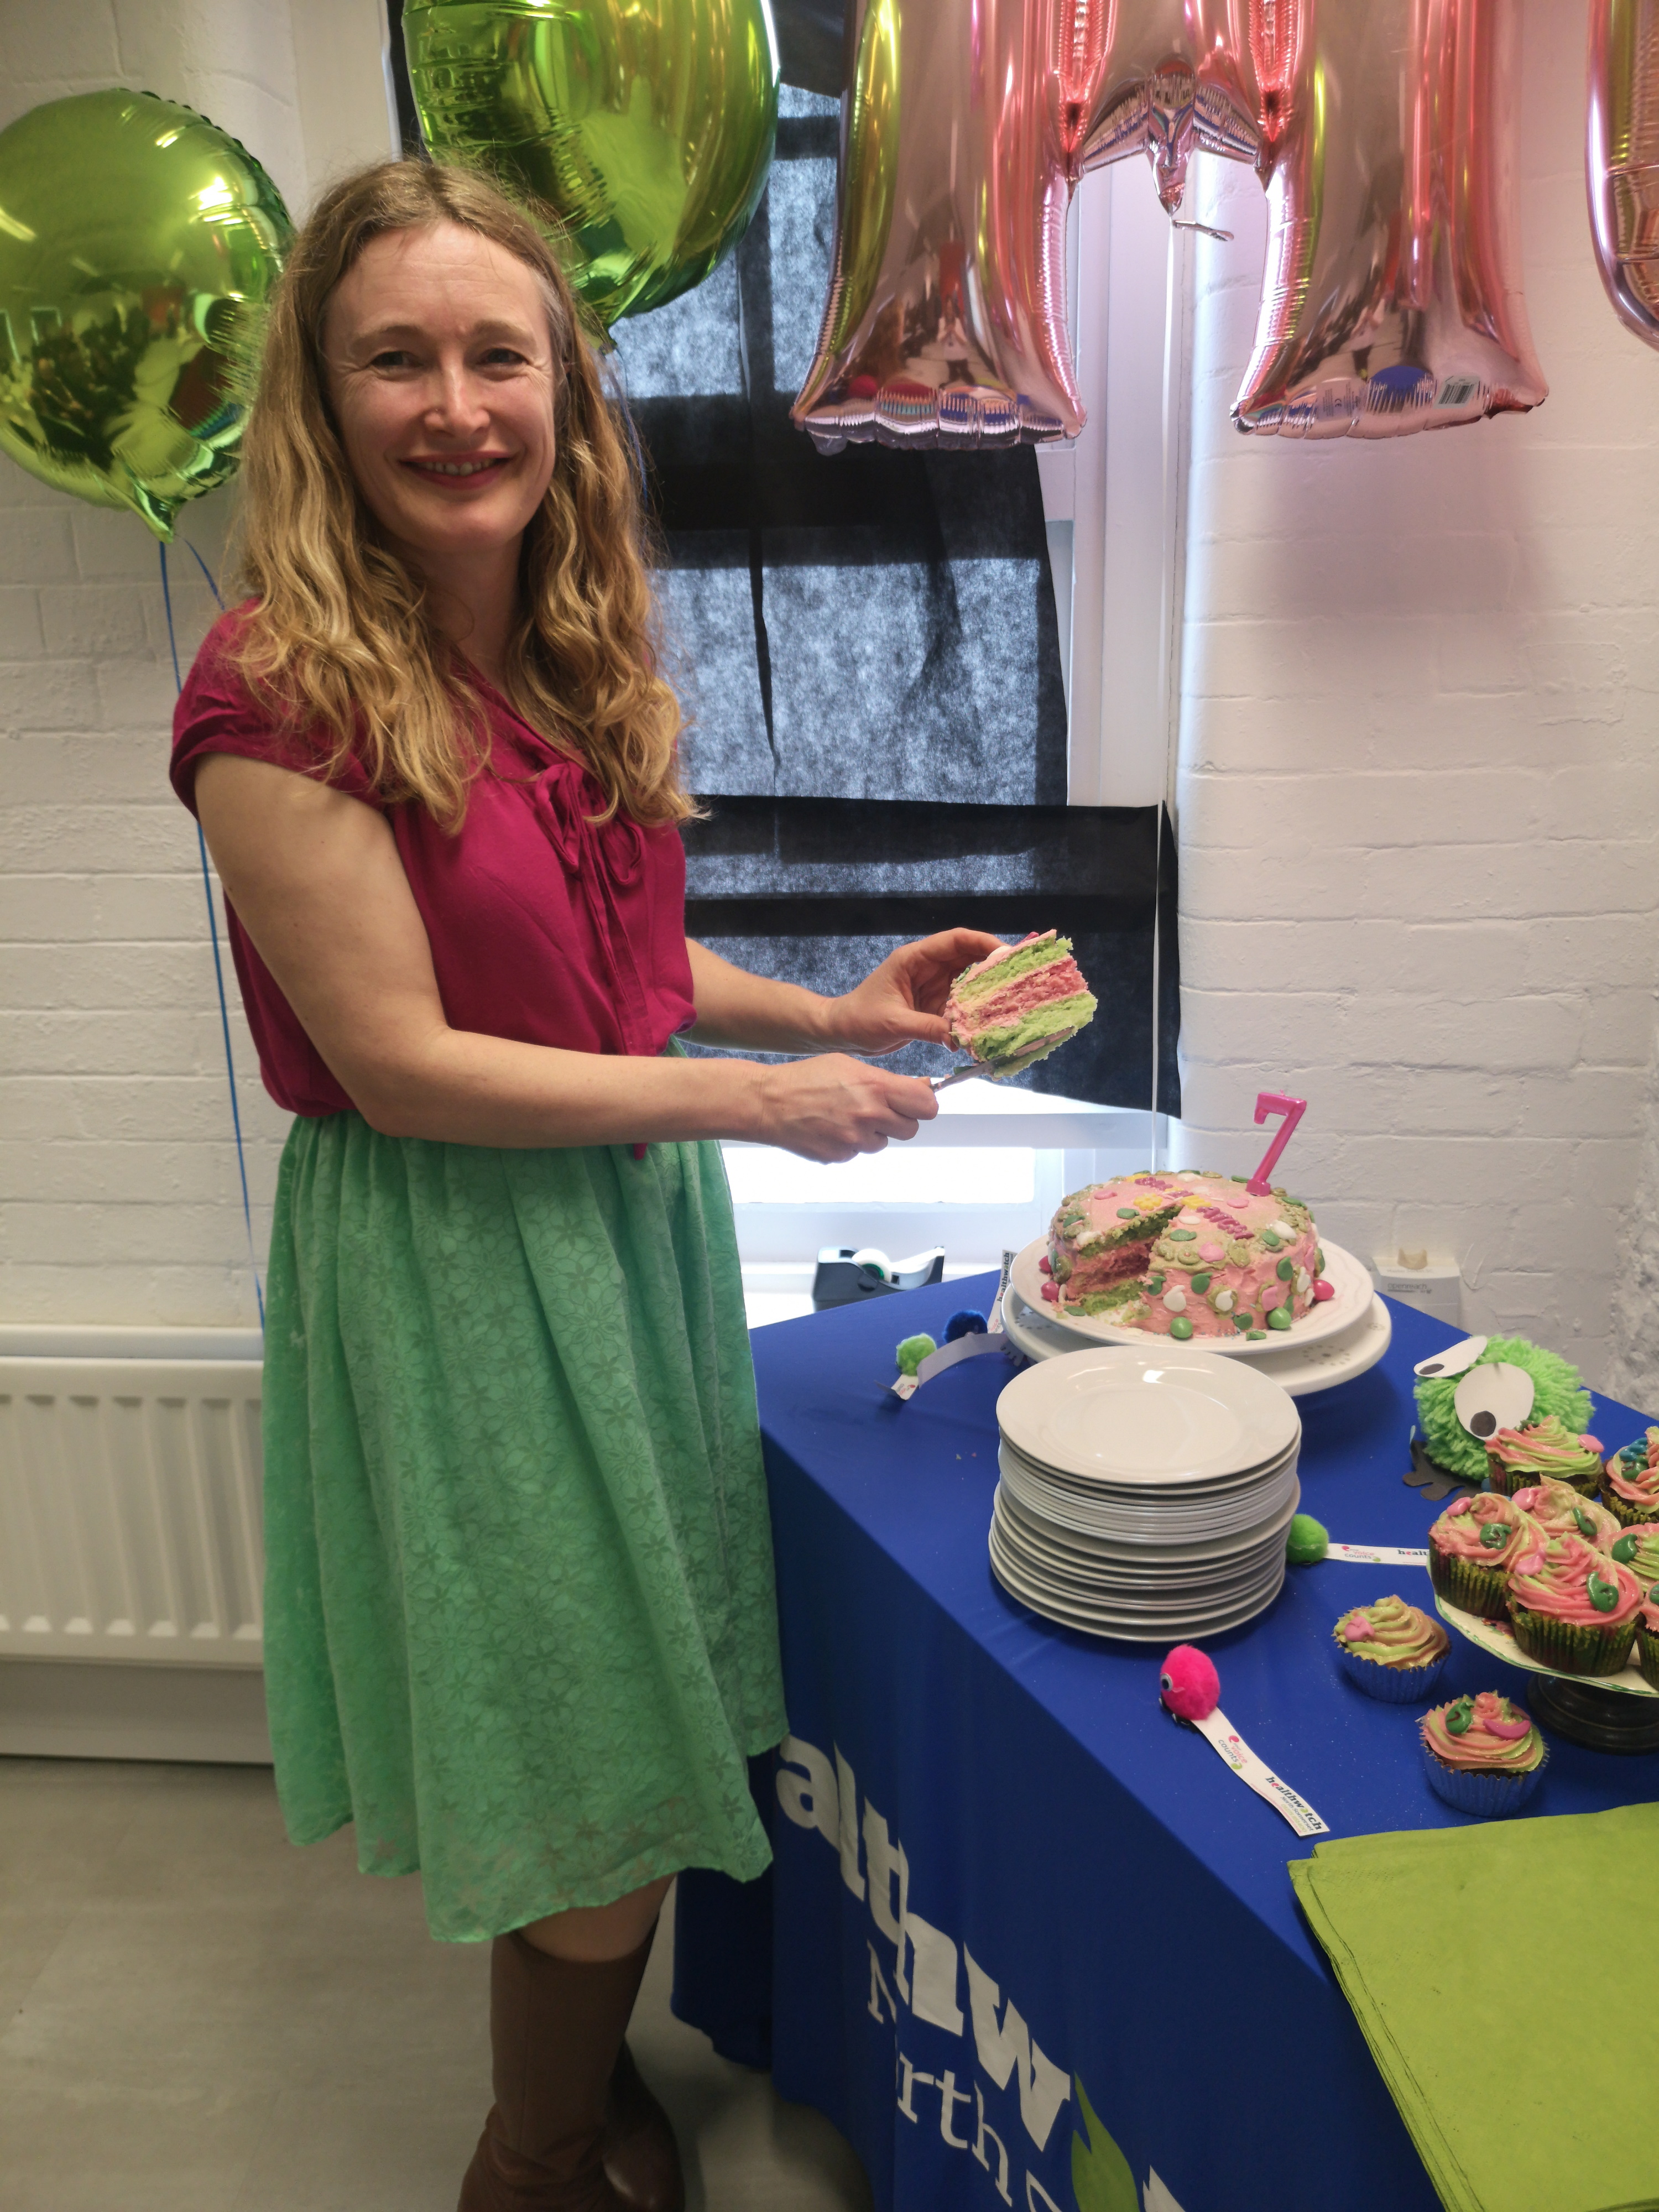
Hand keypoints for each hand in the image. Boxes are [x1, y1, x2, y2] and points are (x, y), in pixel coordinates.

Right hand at [752, 1056, 938, 1162]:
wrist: (770, 1103)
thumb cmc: (809, 1077)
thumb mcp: (850, 1065)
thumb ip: (888, 1079)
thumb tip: (923, 1087)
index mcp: (876, 1088)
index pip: (927, 1105)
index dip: (923, 1103)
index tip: (915, 1100)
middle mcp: (870, 1116)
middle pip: (911, 1129)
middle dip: (900, 1119)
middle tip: (879, 1108)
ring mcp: (855, 1141)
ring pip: (884, 1142)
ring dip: (874, 1132)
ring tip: (847, 1115)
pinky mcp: (841, 1157)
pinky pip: (860, 1151)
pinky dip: (852, 1141)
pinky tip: (833, 1126)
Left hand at [826, 930, 1004, 1055]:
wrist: (844, 1032)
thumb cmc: (861, 1019)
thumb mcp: (894, 1022)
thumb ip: (927, 1028)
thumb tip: (959, 1039)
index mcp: (915, 959)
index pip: (955, 941)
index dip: (983, 943)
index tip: (1006, 953)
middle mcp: (928, 968)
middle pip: (969, 958)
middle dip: (994, 966)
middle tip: (1021, 978)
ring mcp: (933, 986)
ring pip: (969, 982)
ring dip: (988, 991)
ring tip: (1012, 1000)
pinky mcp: (935, 1006)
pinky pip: (962, 1005)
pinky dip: (976, 1012)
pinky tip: (991, 1022)